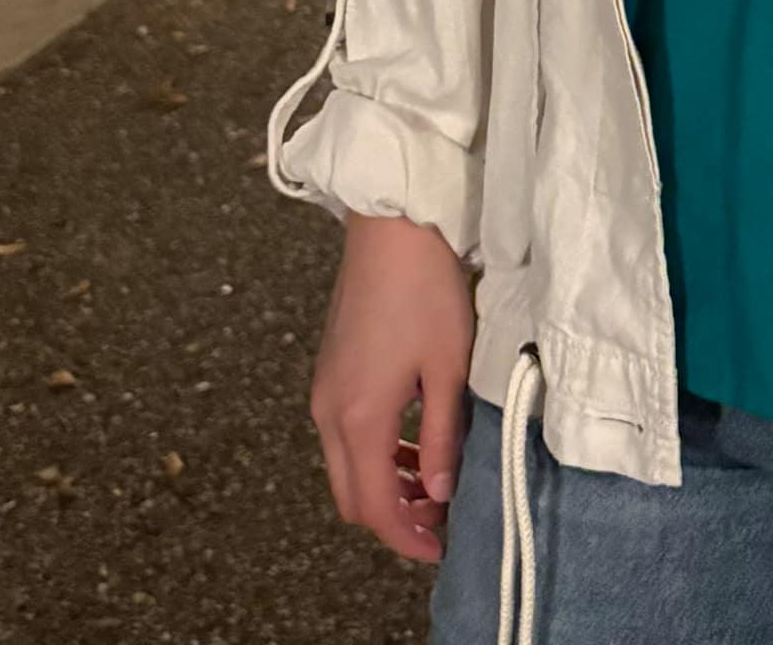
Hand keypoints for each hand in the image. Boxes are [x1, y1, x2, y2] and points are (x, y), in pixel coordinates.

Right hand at [308, 211, 476, 562]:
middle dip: (393, 518)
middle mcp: (329, 411)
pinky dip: (374, 453)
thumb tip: (439, 492)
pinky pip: (343, 434)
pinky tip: (412, 441)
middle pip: (351, 496)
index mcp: (359, 417)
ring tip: (433, 482)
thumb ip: (442, 437)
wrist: (391, 226)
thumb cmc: (426, 289)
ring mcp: (324, 390)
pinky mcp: (330, 371)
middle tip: (439, 519)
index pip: (374, 506)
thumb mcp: (448, 368)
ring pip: (345, 467)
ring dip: (384, 485)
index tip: (440, 548)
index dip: (406, 537)